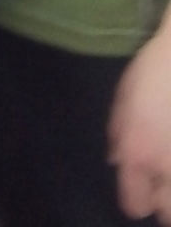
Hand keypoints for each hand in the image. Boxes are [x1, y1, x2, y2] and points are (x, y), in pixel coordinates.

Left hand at [109, 20, 170, 220]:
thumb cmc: (152, 70)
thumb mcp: (122, 98)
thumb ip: (117, 135)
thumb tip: (117, 161)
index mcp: (137, 154)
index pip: (134, 204)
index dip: (135, 196)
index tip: (139, 183)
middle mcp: (166, 167)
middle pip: (167, 215)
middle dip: (164, 202)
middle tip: (163, 181)